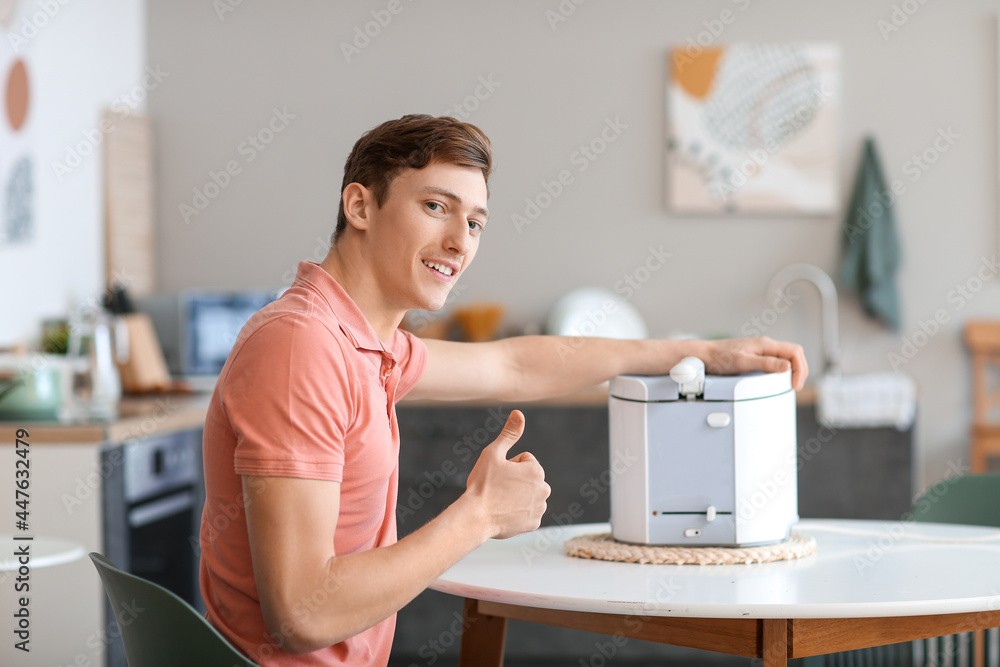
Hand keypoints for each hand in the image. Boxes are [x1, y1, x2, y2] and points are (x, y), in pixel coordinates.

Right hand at [464, 410, 549, 539]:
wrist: (475, 518)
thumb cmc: (483, 484)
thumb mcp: (493, 453)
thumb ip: (509, 433)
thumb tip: (518, 413)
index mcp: (536, 470)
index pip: (524, 460)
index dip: (509, 465)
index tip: (498, 475)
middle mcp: (544, 489)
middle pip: (528, 478)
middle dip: (516, 480)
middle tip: (498, 489)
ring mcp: (540, 508)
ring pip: (528, 494)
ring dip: (517, 495)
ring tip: (500, 501)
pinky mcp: (534, 524)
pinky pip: (527, 512)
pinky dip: (518, 512)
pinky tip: (505, 513)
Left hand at [703, 336, 808, 389]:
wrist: (704, 354)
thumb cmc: (719, 358)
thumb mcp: (743, 362)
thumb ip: (765, 363)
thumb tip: (787, 366)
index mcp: (765, 344)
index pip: (794, 352)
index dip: (800, 369)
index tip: (794, 385)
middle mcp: (765, 345)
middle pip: (794, 353)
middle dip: (800, 369)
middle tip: (796, 386)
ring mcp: (761, 350)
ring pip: (786, 356)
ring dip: (793, 369)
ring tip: (791, 384)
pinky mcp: (755, 355)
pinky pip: (776, 360)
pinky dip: (783, 369)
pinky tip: (779, 379)